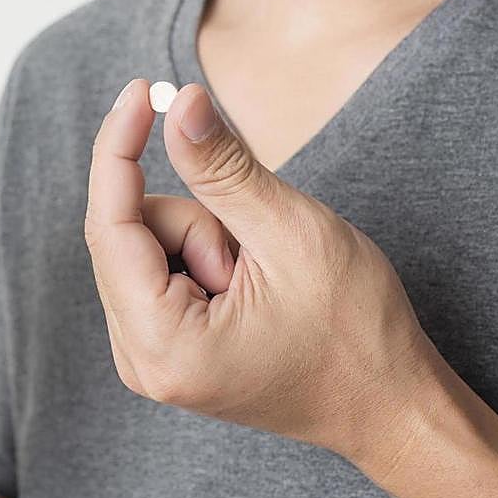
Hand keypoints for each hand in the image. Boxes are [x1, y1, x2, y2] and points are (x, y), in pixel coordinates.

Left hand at [84, 79, 439, 462]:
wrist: (390, 407)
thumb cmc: (356, 333)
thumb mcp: (291, 234)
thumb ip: (223, 168)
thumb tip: (179, 102)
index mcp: (163, 346)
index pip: (108, 226)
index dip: (118, 149)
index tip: (138, 90)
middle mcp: (139, 361)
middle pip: (126, 235)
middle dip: (195, 219)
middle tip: (258, 254)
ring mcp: (148, 357)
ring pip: (144, 247)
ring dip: (203, 239)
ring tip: (262, 279)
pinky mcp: (163, 347)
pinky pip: (157, 268)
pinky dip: (200, 256)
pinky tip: (246, 285)